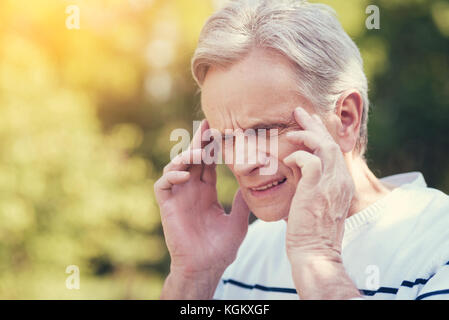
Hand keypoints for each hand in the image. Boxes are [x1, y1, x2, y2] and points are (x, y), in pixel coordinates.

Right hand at [154, 120, 250, 278]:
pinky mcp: (167, 206)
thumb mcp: (238, 220)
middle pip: (192, 159)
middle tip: (208, 125)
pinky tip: (186, 174)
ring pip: (175, 166)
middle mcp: (191, 190)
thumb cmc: (221, 248)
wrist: (206, 267)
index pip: (207, 163)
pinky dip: (172, 176)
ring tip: (199, 152)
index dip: (212, 146)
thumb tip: (254, 185)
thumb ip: (242, 202)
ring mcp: (178, 197)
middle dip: (199, 141)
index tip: (220, 130)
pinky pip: (163, 184)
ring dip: (185, 156)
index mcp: (206, 192)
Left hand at [283, 107, 354, 262]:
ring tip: (290, 130)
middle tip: (299, 112)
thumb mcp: (314, 200)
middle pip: (330, 143)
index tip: (308, 123)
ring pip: (324, 147)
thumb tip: (295, 163)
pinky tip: (287, 160)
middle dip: (314, 125)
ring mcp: (332, 184)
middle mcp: (341, 181)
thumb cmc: (309, 231)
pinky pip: (309, 161)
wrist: (315, 252)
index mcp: (342, 183)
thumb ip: (309, 180)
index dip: (320, 134)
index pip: (333, 150)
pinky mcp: (317, 189)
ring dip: (306, 135)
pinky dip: (297, 156)